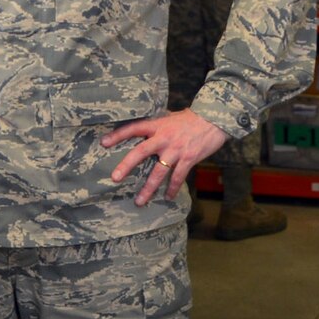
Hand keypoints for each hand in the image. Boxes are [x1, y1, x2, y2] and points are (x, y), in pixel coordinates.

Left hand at [102, 109, 228, 206]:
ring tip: (139, 201)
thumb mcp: (171, 117)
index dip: (118, 135)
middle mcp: (163, 138)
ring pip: (158, 172)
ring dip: (148, 188)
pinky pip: (177, 177)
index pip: (133, 128)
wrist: (214, 119)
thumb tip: (147, 128)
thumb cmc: (191, 118)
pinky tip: (168, 197)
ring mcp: (175, 150)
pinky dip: (173, 188)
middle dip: (126, 166)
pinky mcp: (188, 159)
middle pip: (140, 152)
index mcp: (157, 126)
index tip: (103, 143)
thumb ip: (158, 125)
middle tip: (115, 178)